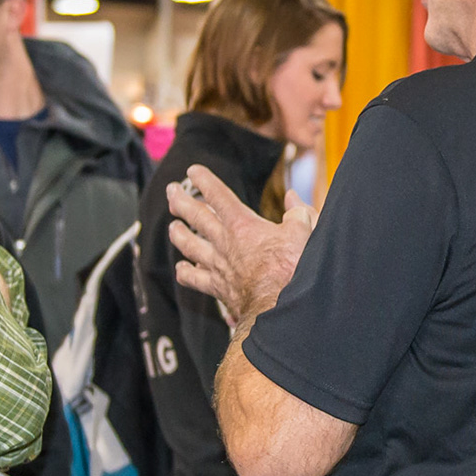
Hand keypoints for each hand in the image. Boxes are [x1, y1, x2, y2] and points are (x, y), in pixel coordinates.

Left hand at [166, 164, 315, 323]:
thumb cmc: (291, 268)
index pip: (218, 194)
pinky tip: (182, 268)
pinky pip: (193, 278)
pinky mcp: (216, 287)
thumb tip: (294, 198)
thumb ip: (298, 212)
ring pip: (189, 245)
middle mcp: (224, 242)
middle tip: (171, 191)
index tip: (193, 170)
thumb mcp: (303, 232)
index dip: (204, 180)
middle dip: (181, 201)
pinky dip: (186, 272)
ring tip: (172, 227)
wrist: (278, 306)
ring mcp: (217, 265)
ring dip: (178, 234)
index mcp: (242, 224)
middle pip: (195, 216)